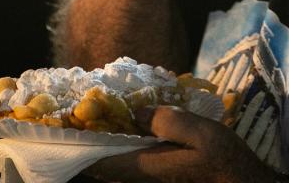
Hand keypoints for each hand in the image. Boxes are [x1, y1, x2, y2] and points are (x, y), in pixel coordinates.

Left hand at [87, 106, 275, 182]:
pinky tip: (125, 129)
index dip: (78, 142)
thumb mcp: (201, 134)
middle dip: (86, 141)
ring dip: (101, 144)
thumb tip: (136, 111)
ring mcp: (146, 179)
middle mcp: (139, 177)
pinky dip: (118, 147)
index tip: (65, 122)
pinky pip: (126, 163)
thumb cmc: (223, 161)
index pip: (97, 160)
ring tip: (96, 118)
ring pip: (112, 165)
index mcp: (144, 167)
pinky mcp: (156, 177)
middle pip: (99, 164)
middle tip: (77, 114)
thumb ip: (168, 121)